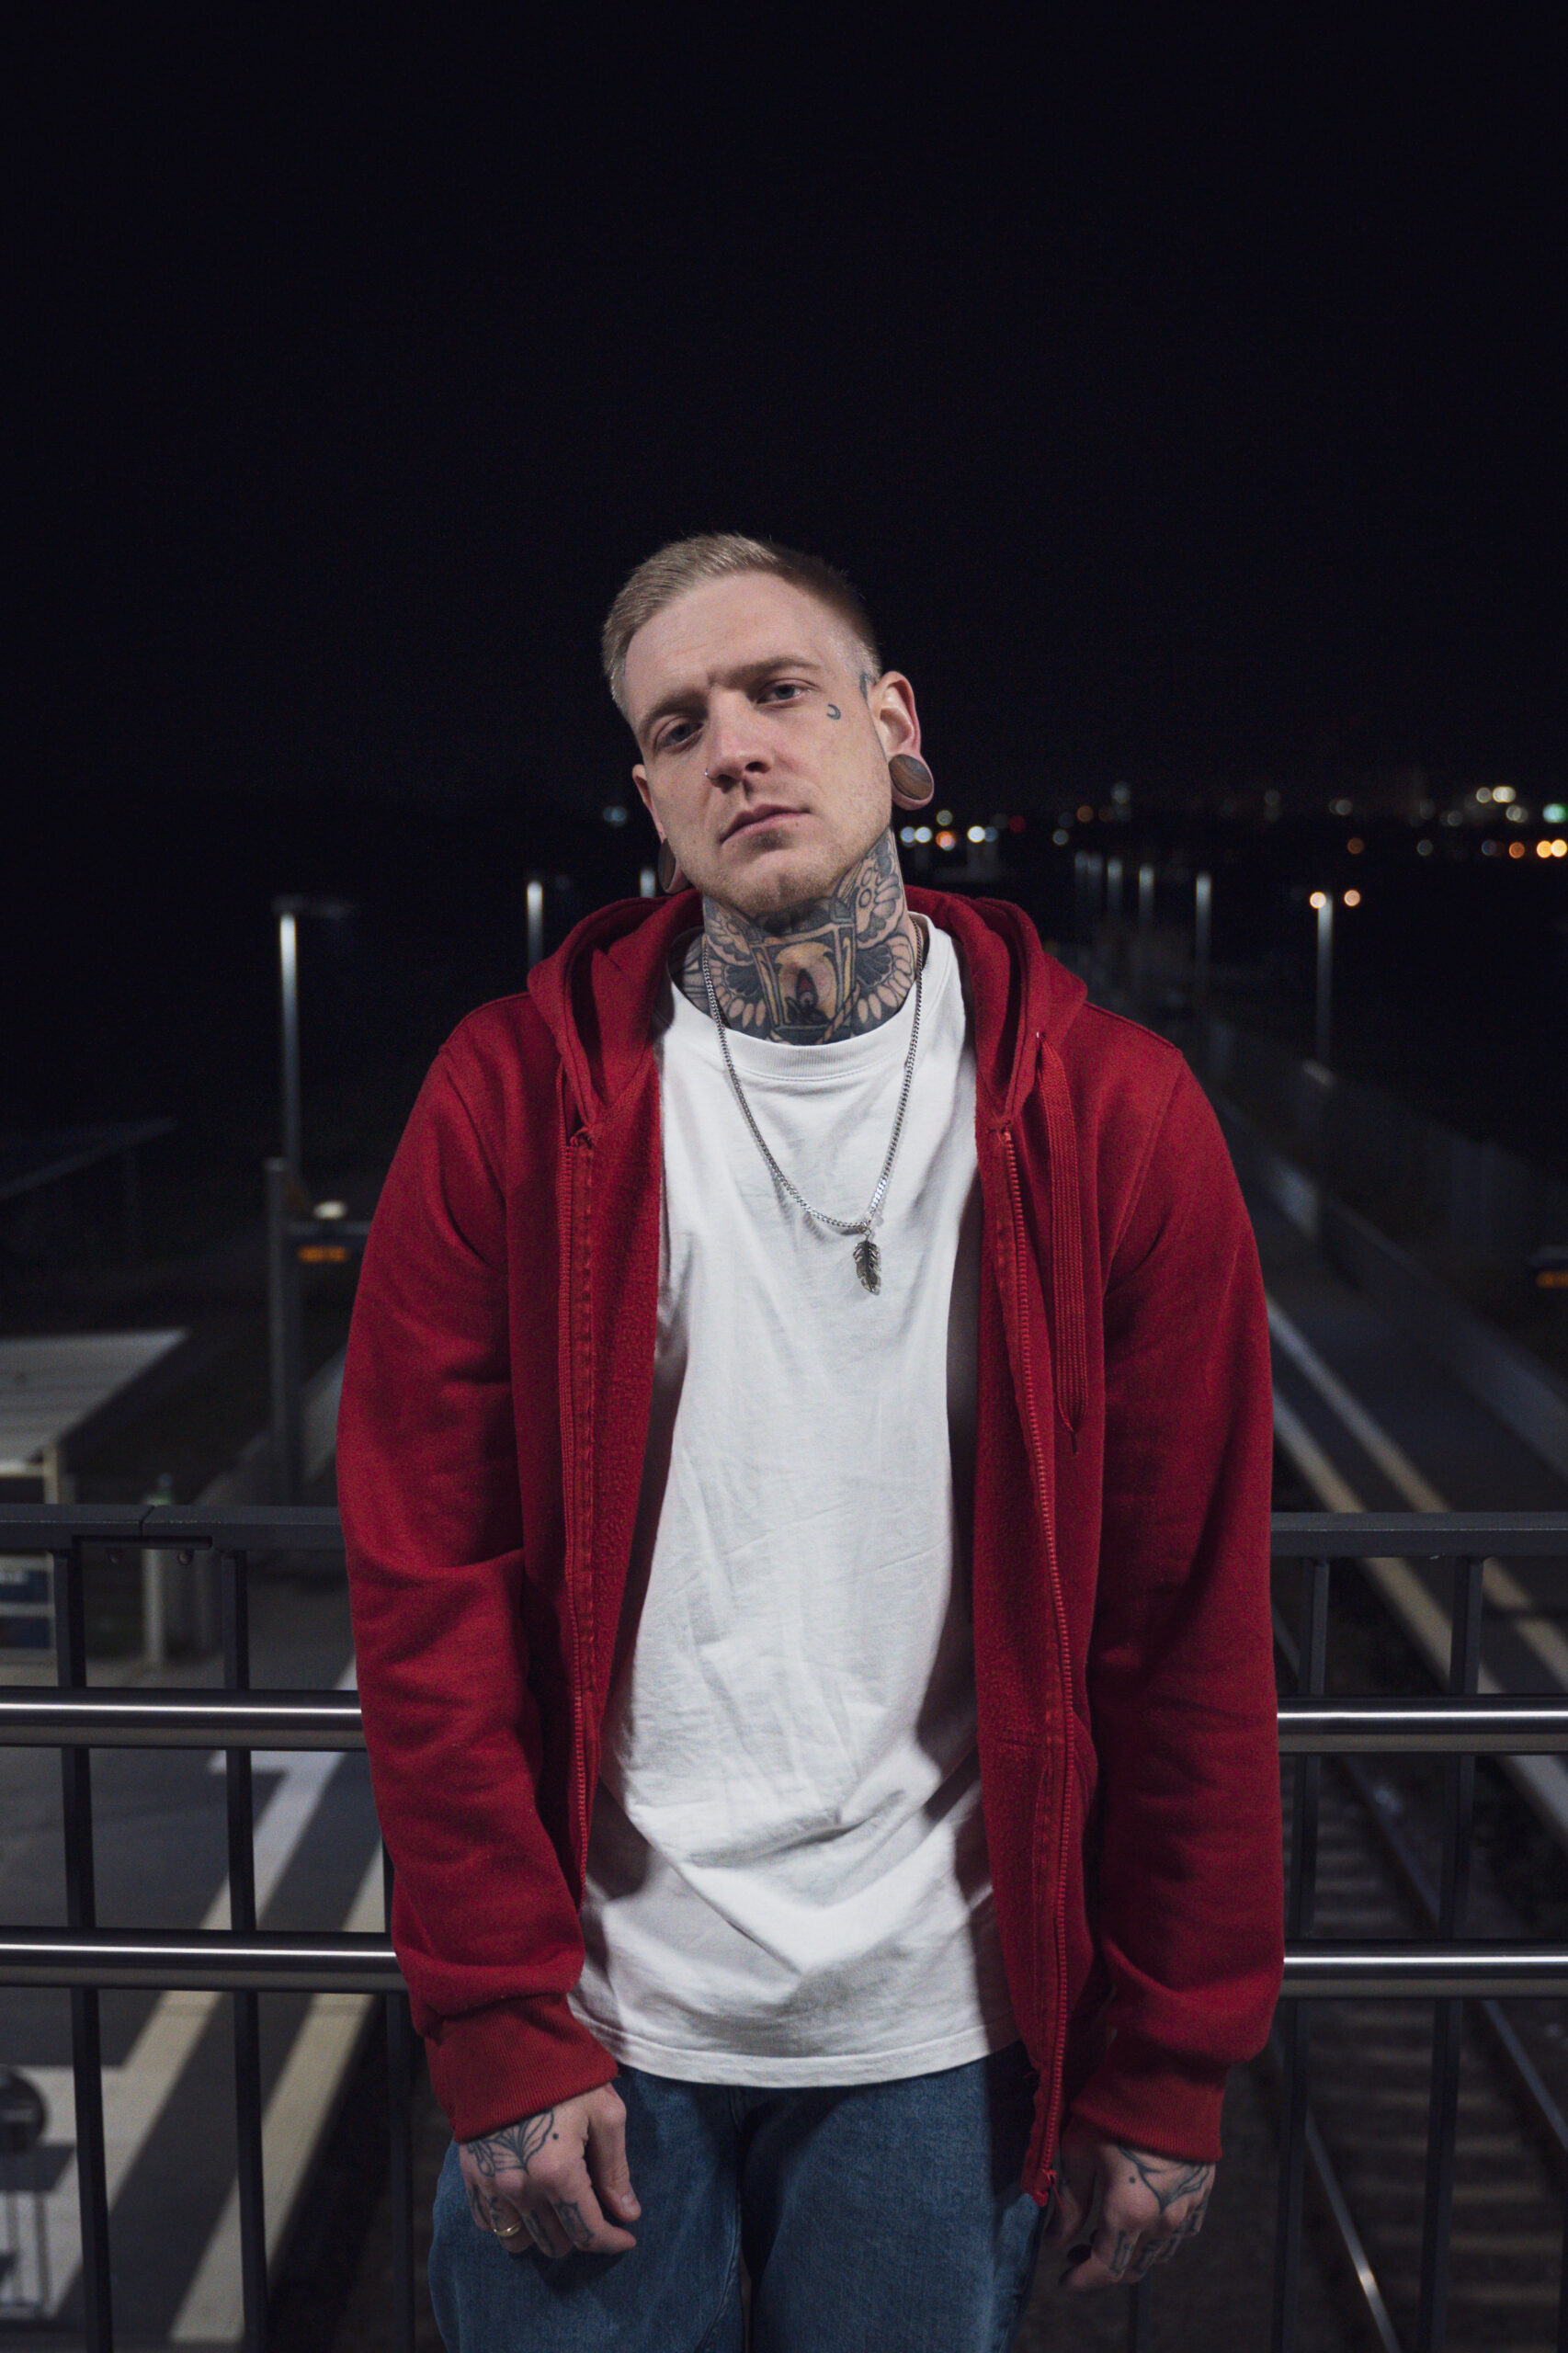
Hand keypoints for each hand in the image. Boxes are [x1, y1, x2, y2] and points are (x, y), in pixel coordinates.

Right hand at [459, 2084, 639, 2258]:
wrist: (505, 2041)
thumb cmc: (563, 2074)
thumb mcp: (605, 2113)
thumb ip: (615, 2169)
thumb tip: (628, 2214)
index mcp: (558, 2173)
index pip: (588, 2232)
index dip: (612, 2242)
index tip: (627, 2238)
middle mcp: (520, 2188)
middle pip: (556, 2243)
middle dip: (580, 2233)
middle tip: (592, 2208)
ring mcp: (491, 2184)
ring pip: (520, 2242)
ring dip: (543, 2232)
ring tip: (557, 2207)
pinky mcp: (471, 2174)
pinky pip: (488, 2223)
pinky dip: (509, 2221)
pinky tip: (524, 2200)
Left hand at [1044, 2117, 1213, 2289]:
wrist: (1168, 2076)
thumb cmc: (1114, 2110)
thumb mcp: (1077, 2152)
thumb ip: (1069, 2204)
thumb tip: (1055, 2243)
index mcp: (1129, 2214)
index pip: (1105, 2269)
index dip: (1082, 2280)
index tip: (1064, 2281)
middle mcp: (1162, 2221)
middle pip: (1133, 2267)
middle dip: (1102, 2267)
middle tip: (1077, 2252)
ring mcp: (1187, 2208)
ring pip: (1158, 2253)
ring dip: (1131, 2253)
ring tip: (1106, 2233)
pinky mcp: (1202, 2192)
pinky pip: (1182, 2231)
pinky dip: (1158, 2236)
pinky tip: (1143, 2219)